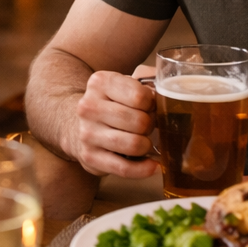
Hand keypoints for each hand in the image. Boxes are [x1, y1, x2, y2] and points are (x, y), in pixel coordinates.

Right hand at [69, 64, 159, 178]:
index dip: (152, 104)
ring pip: (135, 144)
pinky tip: (151, 164)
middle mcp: (89, 106)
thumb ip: (149, 77)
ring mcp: (87, 133)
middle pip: (140, 121)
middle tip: (146, 125)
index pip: (140, 96)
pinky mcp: (90, 157)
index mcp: (100, 82)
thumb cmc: (110, 105)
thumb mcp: (123, 84)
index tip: (149, 107)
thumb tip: (171, 83)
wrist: (76, 125)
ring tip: (143, 141)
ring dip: (147, 145)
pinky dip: (144, 169)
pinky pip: (125, 168)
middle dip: (150, 125)